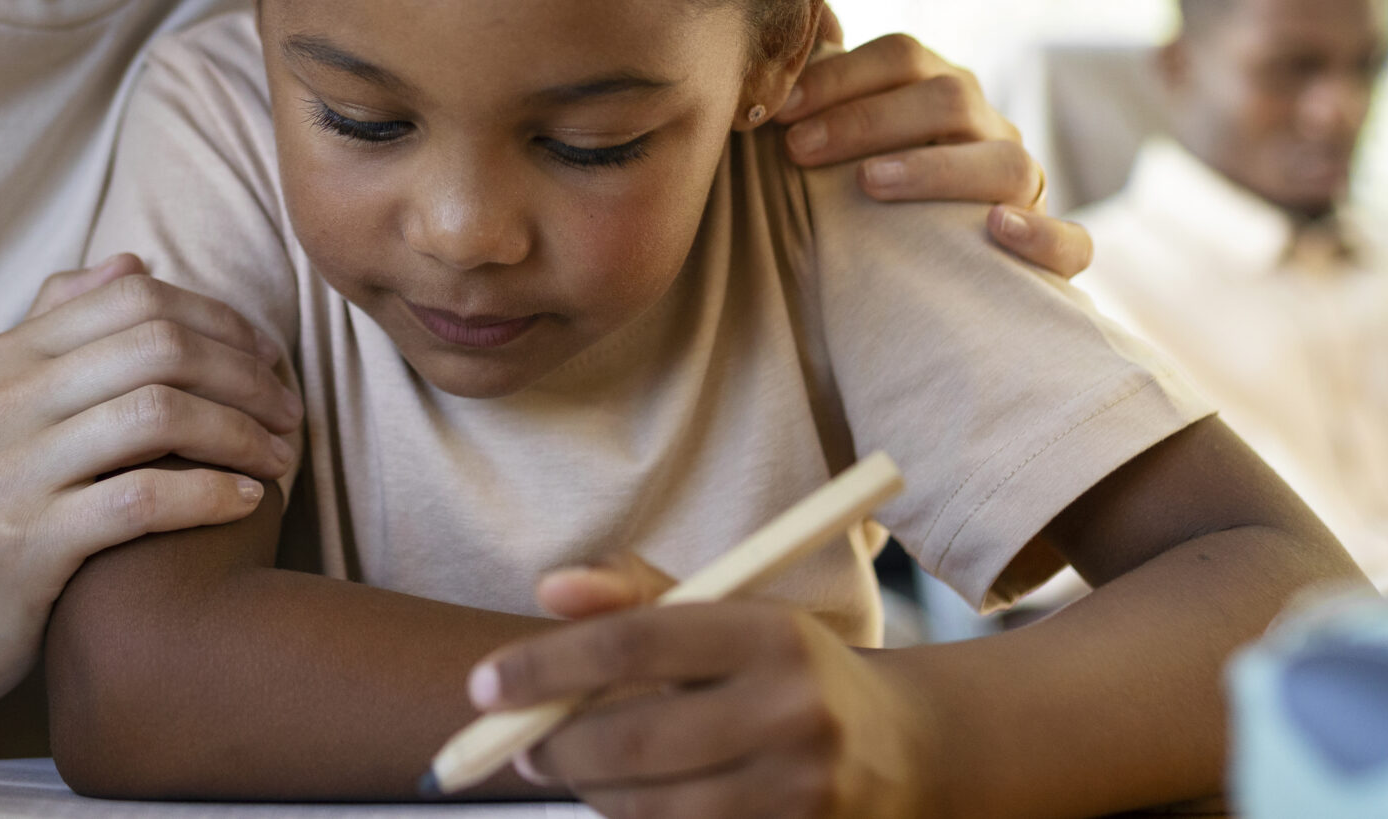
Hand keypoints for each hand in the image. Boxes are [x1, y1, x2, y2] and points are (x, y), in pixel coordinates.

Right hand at [0, 255, 302, 730]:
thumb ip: (59, 328)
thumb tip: (134, 264)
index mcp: (3, 356)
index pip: (135, 298)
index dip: (220, 319)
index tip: (269, 357)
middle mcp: (1, 402)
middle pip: (158, 347)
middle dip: (246, 374)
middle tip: (291, 413)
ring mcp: (8, 474)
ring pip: (156, 414)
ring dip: (241, 433)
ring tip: (281, 459)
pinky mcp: (25, 548)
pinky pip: (140, 498)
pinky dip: (209, 494)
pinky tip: (247, 503)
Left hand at [470, 590, 934, 818]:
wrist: (905, 751)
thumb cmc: (784, 668)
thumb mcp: (729, 612)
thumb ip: (634, 598)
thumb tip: (548, 590)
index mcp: (771, 632)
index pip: (632, 645)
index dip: (544, 666)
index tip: (482, 685)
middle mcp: (793, 712)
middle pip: (631, 739)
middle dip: (554, 746)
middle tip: (518, 745)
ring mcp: (802, 793)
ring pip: (649, 808)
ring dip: (591, 793)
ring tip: (576, 770)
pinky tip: (633, 800)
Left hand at [775, 18, 1090, 278]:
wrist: (930, 275)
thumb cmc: (871, 186)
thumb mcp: (846, 131)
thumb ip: (827, 75)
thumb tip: (805, 14)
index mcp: (942, 91)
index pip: (902, 56)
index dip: (839, 75)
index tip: (779, 111)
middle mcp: (989, 130)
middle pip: (949, 99)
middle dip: (867, 119)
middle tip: (799, 149)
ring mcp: (1025, 189)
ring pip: (1008, 164)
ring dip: (936, 169)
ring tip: (868, 182)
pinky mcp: (1054, 252)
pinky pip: (1073, 243)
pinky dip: (1042, 236)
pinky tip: (996, 230)